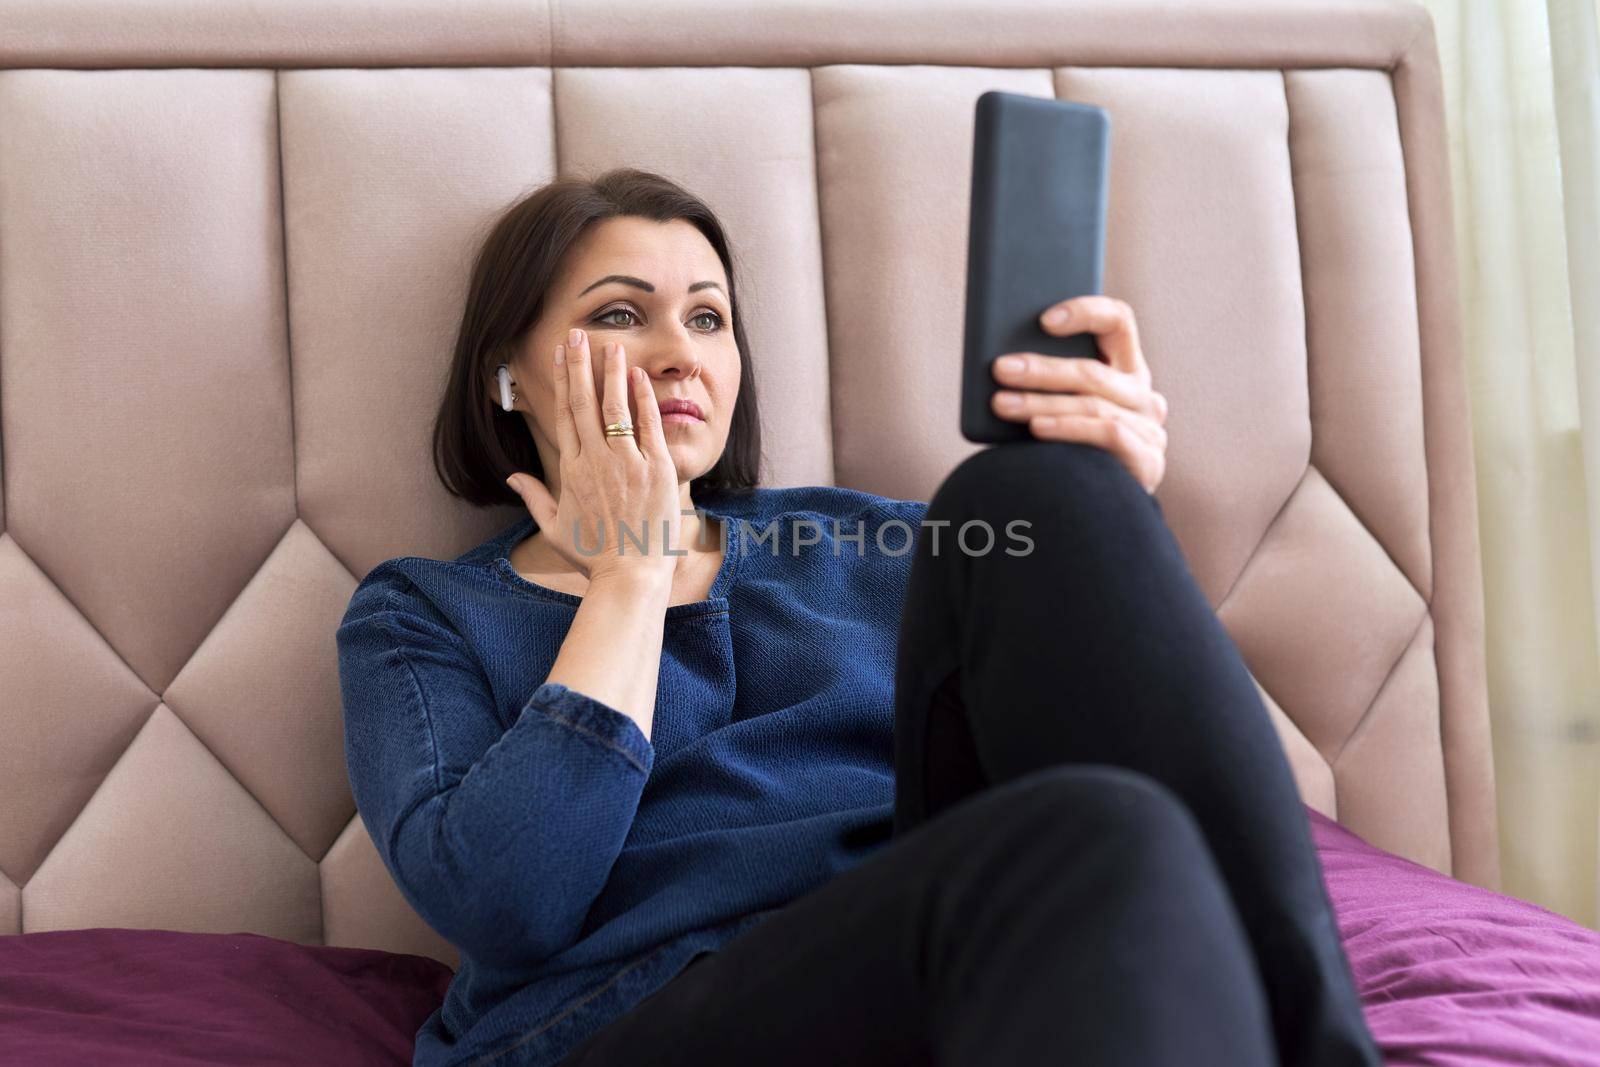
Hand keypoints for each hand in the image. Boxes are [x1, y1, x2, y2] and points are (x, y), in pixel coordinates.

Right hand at [504, 328, 681, 584]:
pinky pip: (647, 426)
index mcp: (571, 471)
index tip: (561, 355)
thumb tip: (512, 476)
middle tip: (579, 334)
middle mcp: (595, 460)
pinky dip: (642, 399)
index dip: (562, 381)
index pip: (564, 415)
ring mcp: (627, 463)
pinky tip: (638, 376)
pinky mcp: (656, 470)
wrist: (629, 576)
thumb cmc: (593, 557)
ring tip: (613, 344)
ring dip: (612, 373)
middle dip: (580, 365)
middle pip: (584, 403)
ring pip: (616, 407)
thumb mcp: (554, 528)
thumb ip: (532, 497)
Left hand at [990, 295, 1167, 493]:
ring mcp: (1150, 428)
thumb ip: (1046, 380)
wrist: (1094, 511)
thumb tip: (1001, 359)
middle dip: (1041, 369)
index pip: (1117, 320)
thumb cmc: (1067, 448)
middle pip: (1093, 370)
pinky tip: (1036, 427)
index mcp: (1125, 367)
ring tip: (1002, 403)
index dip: (1085, 311)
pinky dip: (1067, 429)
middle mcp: (1142, 393)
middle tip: (1000, 368)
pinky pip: (1105, 433)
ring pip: (1092, 404)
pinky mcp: (1148, 460)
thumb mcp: (1058, 404)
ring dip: (1042, 402)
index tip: (1043, 320)